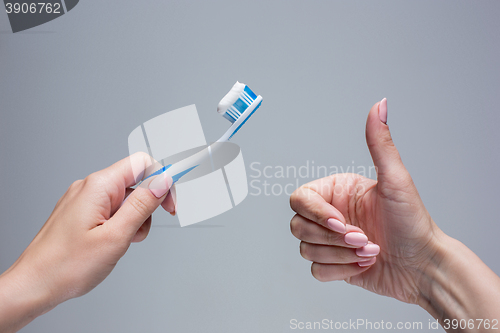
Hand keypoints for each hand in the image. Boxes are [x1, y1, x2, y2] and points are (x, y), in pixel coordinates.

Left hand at [0, 152, 174, 331]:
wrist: (34, 285)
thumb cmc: (66, 265)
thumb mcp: (116, 236)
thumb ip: (142, 205)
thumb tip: (163, 181)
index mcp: (98, 187)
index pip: (141, 164)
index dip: (162, 180)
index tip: (172, 202)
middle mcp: (90, 187)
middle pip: (134, 182)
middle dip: (148, 205)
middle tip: (144, 229)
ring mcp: (84, 200)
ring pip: (125, 199)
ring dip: (134, 219)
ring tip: (122, 242)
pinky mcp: (81, 213)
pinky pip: (111, 210)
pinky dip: (120, 224)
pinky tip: (112, 242)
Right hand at [290, 99, 499, 330]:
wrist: (424, 267)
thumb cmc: (413, 223)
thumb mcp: (395, 181)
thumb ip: (380, 144)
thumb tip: (380, 104)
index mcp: (337, 192)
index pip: (300, 199)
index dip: (317, 214)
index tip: (343, 223)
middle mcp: (330, 214)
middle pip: (298, 226)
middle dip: (333, 239)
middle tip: (364, 238)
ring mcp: (330, 240)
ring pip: (305, 249)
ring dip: (341, 256)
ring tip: (369, 250)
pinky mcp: (333, 264)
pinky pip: (316, 270)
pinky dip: (340, 271)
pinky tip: (363, 264)